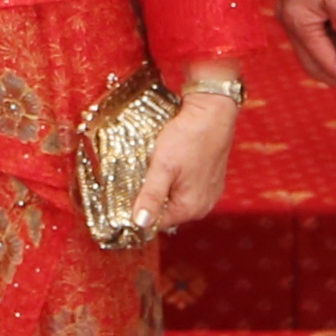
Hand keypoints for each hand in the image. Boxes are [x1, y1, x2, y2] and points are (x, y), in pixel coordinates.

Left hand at [131, 73, 243, 234]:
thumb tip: (140, 223)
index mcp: (191, 207)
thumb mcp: (163, 166)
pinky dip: (174, 179)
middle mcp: (203, 205)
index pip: (156, 223)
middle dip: (150, 197)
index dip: (138, 212)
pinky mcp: (210, 179)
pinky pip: (186, 187)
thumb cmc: (189, 136)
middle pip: (166, 211)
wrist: (213, 112)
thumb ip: (152, 196)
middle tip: (134, 179)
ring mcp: (208, 192)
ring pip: (175, 197)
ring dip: (161, 187)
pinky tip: (167, 164)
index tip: (122, 199)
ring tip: (150, 169)